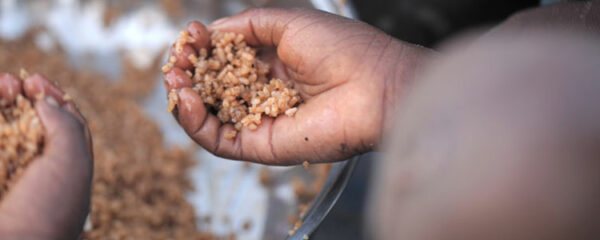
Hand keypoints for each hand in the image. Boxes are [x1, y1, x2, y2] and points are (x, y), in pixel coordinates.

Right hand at [0, 73, 92, 239]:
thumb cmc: (47, 209)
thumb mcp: (72, 164)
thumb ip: (67, 126)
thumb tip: (47, 100)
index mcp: (67, 171)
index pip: (65, 126)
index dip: (54, 99)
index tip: (38, 80)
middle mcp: (37, 171)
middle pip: (31, 121)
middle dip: (24, 95)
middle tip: (20, 81)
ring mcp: (8, 172)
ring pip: (4, 126)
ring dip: (3, 98)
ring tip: (4, 85)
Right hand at [165, 8, 430, 164]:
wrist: (375, 85)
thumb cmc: (342, 49)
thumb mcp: (288, 22)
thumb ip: (247, 25)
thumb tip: (212, 32)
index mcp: (273, 65)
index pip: (225, 61)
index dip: (203, 49)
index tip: (190, 36)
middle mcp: (264, 94)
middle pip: (212, 89)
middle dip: (188, 73)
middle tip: (176, 60)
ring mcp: (261, 121)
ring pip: (210, 116)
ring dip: (184, 98)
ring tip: (174, 79)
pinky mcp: (261, 146)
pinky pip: (218, 140)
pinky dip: (195, 123)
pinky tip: (184, 100)